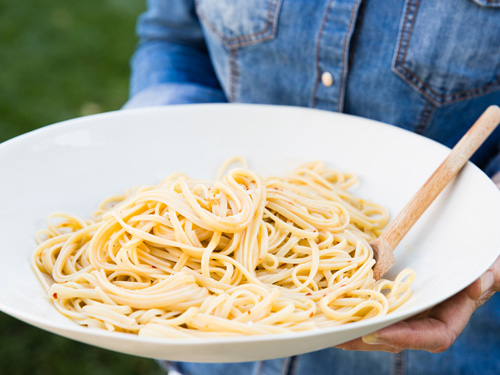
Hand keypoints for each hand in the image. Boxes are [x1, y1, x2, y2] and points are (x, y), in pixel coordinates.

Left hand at [337, 174, 499, 352]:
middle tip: (337, 334)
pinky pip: (371, 298)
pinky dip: (351, 302)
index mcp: (451, 310)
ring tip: (325, 324)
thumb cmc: (481, 243)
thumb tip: (480, 284)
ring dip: (353, 324)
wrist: (468, 226)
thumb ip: (492, 271)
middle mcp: (426, 310)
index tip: (377, 331)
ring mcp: (405, 299)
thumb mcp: (492, 256)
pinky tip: (327, 299)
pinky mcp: (390, 284)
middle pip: (397, 334)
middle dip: (367, 337)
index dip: (406, 337)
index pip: (433, 335)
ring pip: (380, 320)